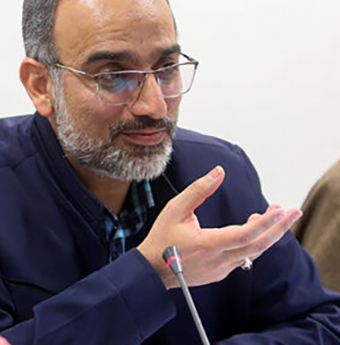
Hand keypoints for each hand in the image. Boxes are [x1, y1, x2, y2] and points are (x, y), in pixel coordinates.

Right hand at [136, 166, 301, 288]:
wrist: (153, 269)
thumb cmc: (162, 237)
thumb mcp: (175, 209)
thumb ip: (198, 190)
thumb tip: (219, 172)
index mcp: (207, 244)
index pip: (244, 235)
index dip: (265, 223)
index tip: (280, 211)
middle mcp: (219, 260)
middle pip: (258, 245)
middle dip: (279, 228)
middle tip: (294, 211)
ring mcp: (221, 269)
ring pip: (253, 252)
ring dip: (267, 233)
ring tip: (275, 213)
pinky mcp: (221, 273)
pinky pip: (244, 257)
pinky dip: (254, 241)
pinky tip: (255, 228)